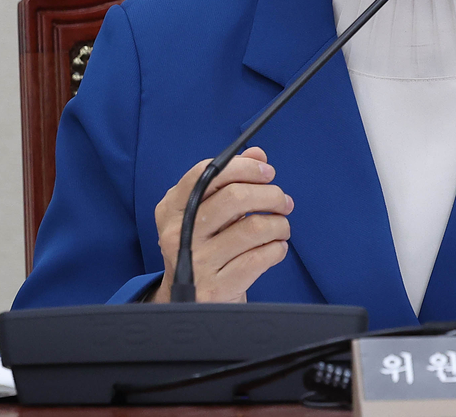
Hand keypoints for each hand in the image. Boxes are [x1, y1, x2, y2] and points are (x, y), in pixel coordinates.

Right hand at [149, 146, 293, 302]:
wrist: (189, 300)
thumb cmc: (205, 245)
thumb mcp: (209, 211)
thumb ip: (231, 179)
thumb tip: (257, 154)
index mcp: (171, 208)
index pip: (207, 173)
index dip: (244, 167)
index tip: (267, 172)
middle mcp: (179, 233)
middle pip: (236, 197)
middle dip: (271, 195)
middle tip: (283, 202)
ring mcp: (196, 262)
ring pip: (254, 228)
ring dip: (279, 224)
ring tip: (282, 227)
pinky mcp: (216, 286)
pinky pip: (261, 257)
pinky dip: (277, 248)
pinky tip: (275, 248)